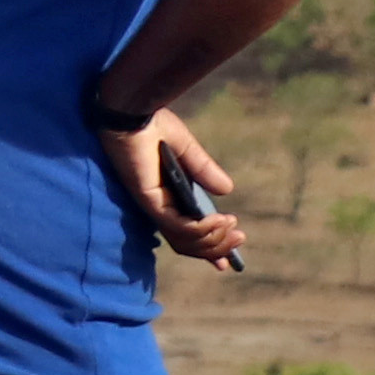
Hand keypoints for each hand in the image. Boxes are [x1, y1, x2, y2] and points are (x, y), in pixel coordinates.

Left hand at [95, 106, 246, 266]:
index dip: (207, 248)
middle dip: (216, 246)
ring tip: (232, 225)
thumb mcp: (188, 150)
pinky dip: (200, 228)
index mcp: (167, 197)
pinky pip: (176, 225)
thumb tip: (227, 190)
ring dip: (212, 238)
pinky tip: (218, 220)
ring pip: (184, 239)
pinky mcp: (149, 200)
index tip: (227, 261)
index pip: (186, 233)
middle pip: (187, 242)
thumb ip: (205, 171)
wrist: (135, 113)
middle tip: (239, 237)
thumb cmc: (153, 127)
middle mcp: (159, 206)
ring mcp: (153, 205)